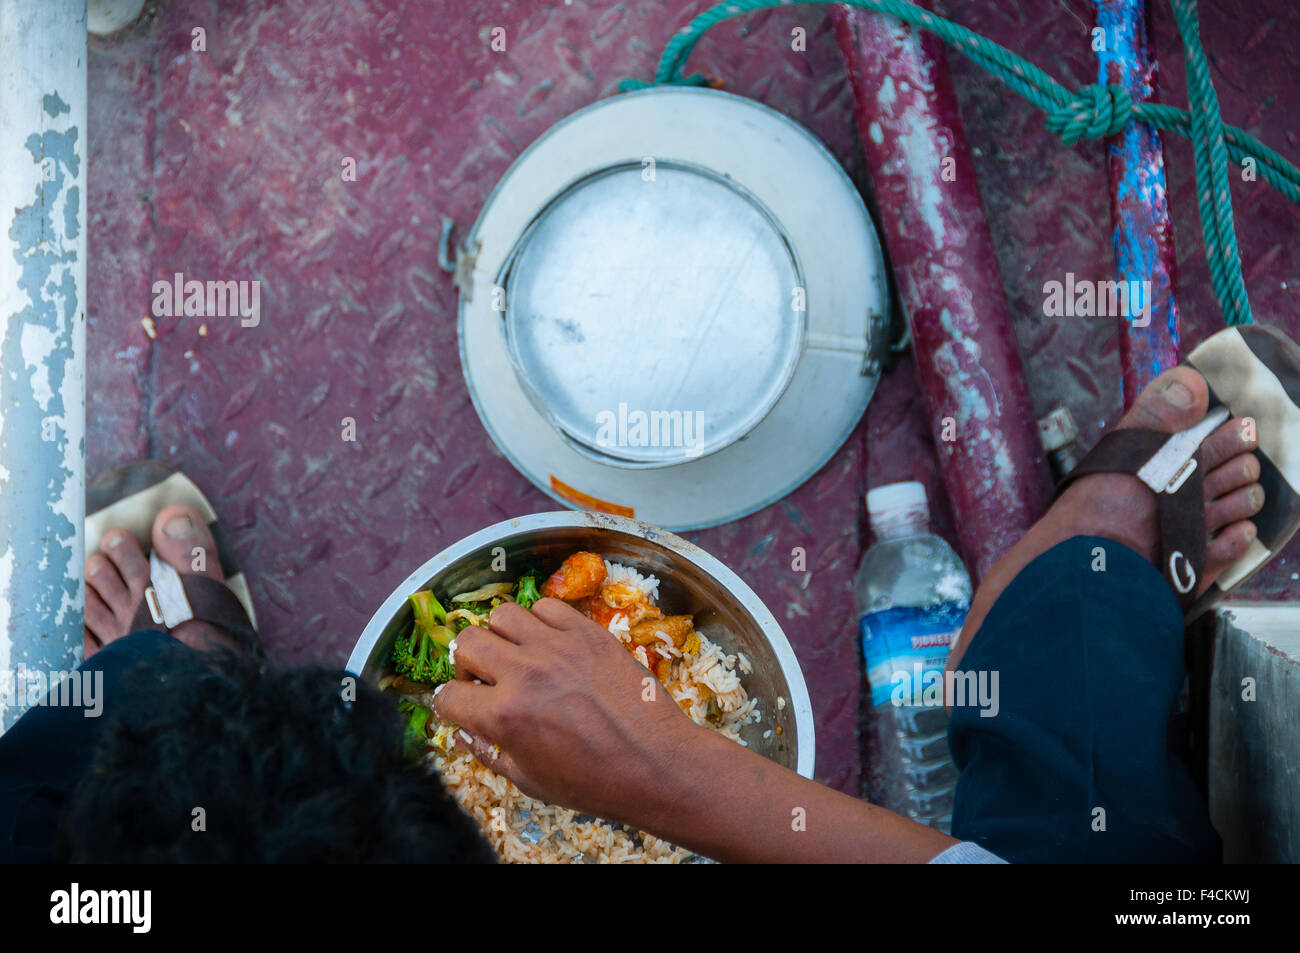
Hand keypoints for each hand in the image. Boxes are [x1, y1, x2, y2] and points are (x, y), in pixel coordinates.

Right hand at [431, 597, 701, 823]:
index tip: (461, 709)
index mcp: (505, 715)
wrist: (656, 762)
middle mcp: (525, 672)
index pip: (448, 696)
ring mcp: (559, 646)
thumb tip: (463, 734)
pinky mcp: (588, 632)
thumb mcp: (530, 780)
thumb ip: (489, 753)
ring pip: (503, 615)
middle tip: (486, 681)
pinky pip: (547, 607)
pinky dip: (540, 623)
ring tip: (517, 657)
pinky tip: (550, 645)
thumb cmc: (594, 781)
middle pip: (466, 643)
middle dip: (467, 665)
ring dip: (501, 637)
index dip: (449, 707)